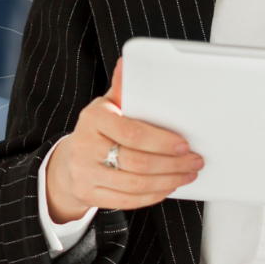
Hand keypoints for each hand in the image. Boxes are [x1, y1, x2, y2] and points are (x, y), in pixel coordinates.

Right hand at [45, 59, 203, 223]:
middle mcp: (85, 147)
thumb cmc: (98, 130)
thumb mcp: (108, 106)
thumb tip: (127, 63)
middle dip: (172, 164)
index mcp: (93, 119)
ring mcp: (85, 173)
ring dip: (168, 181)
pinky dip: (153, 195)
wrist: (70, 161)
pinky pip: (127, 201)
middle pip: (137, 162)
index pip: (132, 133)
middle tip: (194, 161)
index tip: (184, 144)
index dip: (162, 141)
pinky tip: (168, 187)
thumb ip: (122, 89)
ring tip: (186, 174)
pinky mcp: (89, 194)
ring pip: (135, 184)